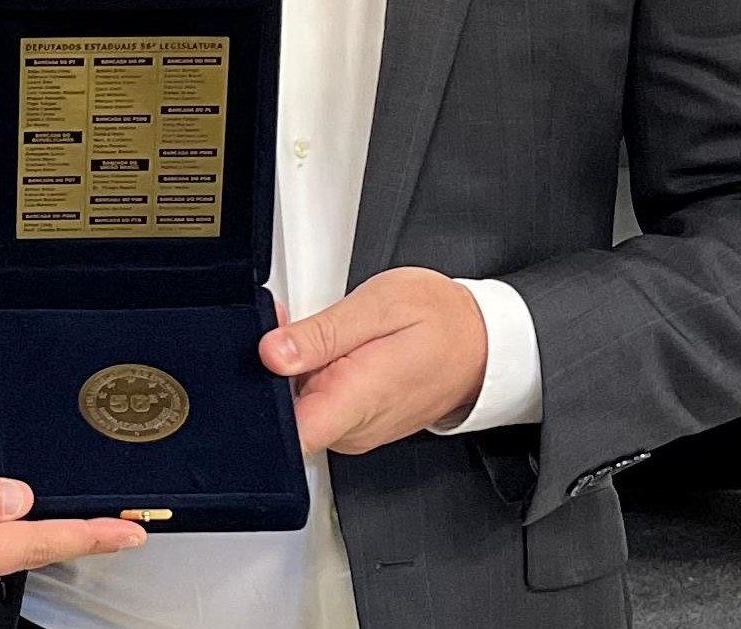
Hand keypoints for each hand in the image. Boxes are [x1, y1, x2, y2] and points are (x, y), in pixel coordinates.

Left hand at [260, 268, 488, 454]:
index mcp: (356, 399)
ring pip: (298, 407)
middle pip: (284, 413)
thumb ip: (322, 333)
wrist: (484, 343)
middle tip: (286, 325)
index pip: (290, 434)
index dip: (258, 400)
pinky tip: (328, 349)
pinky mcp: (356, 425)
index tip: (255, 363)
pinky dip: (312, 376)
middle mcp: (354, 427)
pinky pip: (318, 405)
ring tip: (317, 333)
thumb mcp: (379, 306)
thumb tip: (271, 352)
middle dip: (272, 369)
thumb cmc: (442, 321)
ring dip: (293, 370)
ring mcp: (355, 431)